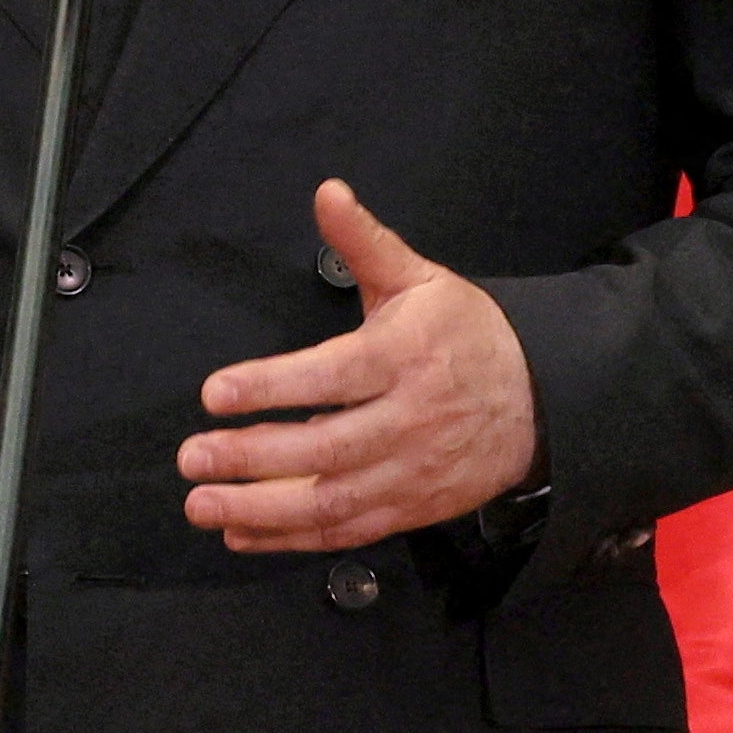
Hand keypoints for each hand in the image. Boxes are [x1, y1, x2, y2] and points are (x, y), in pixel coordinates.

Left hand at [176, 183, 537, 556]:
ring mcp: (410, 472)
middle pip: (324, 448)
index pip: (332, 377)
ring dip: (261, 510)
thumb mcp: (420, 278)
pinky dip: (291, 539)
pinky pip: (346, 532)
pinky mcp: (411, 509)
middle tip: (192, 456)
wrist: (540, 398)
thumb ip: (365, 241)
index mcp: (406, 356)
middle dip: (251, 457)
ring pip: (331, 502)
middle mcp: (409, 420)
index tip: (215, 393)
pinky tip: (241, 533)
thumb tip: (328, 192)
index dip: (272, 387)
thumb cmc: (467, 334)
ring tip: (203, 504)